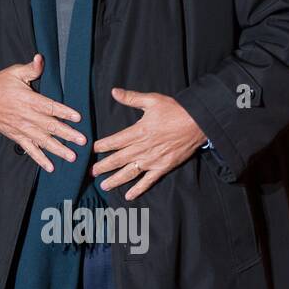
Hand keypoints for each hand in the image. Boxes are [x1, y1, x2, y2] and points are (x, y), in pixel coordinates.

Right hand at [0, 55, 86, 172]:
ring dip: (58, 150)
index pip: (49, 107)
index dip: (64, 112)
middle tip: (83, 141)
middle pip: (50, 127)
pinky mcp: (17, 137)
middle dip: (67, 134)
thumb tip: (41, 58)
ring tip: (72, 157)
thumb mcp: (14, 72)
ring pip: (43, 141)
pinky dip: (40, 159)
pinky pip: (30, 150)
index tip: (77, 117)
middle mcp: (26, 116)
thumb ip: (31, 68)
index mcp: (28, 99)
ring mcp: (22, 129)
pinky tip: (50, 167)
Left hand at [91, 88, 205, 198]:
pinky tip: (129, 196)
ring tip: (104, 185)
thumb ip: (131, 98)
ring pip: (129, 173)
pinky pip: (148, 181)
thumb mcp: (152, 100)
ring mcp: (152, 160)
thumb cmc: (175, 110)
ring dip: (115, 180)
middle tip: (92, 172)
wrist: (197, 123)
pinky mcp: (163, 167)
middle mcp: (142, 148)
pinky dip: (138, 189)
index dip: (102, 146)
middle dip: (103, 166)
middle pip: (118, 160)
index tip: (92, 150)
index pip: (114, 141)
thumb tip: (114, 92)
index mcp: (138, 132)